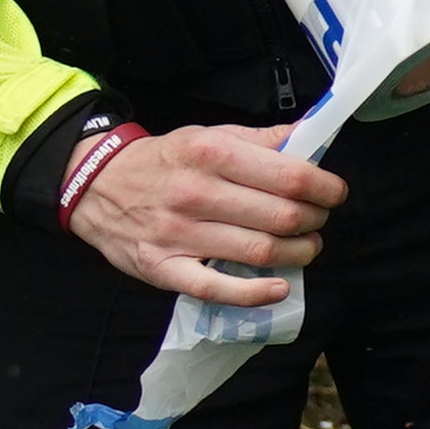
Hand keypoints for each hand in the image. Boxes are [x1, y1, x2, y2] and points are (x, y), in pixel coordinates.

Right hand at [68, 123, 346, 306]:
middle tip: (318, 220)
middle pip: (282, 216)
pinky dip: (256, 293)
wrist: (96, 184)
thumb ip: (261, 139)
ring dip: (298, 253)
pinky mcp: (165, 268)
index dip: (325, 188)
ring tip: (305, 246)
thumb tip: (311, 136)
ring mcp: (179, 234)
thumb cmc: (164, 161)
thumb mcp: (208, 134)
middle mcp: (196, 192)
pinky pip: (217, 289)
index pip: (289, 176)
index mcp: (212, 153)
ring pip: (260, 252)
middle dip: (314, 221)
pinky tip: (279, 287)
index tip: (334, 193)